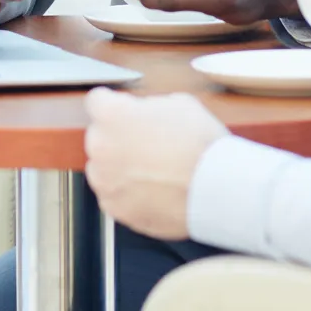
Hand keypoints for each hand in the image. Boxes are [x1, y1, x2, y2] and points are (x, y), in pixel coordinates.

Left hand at [84, 89, 227, 238]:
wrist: (214, 186)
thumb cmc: (199, 142)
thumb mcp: (177, 103)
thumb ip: (148, 106)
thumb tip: (143, 114)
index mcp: (113, 116)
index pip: (95, 101)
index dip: (111, 102)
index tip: (119, 106)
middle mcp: (101, 148)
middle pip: (98, 135)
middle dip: (117, 135)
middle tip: (145, 138)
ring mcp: (105, 182)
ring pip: (104, 167)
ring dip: (119, 164)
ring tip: (152, 166)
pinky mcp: (115, 208)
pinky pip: (114, 194)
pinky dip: (127, 190)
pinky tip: (153, 186)